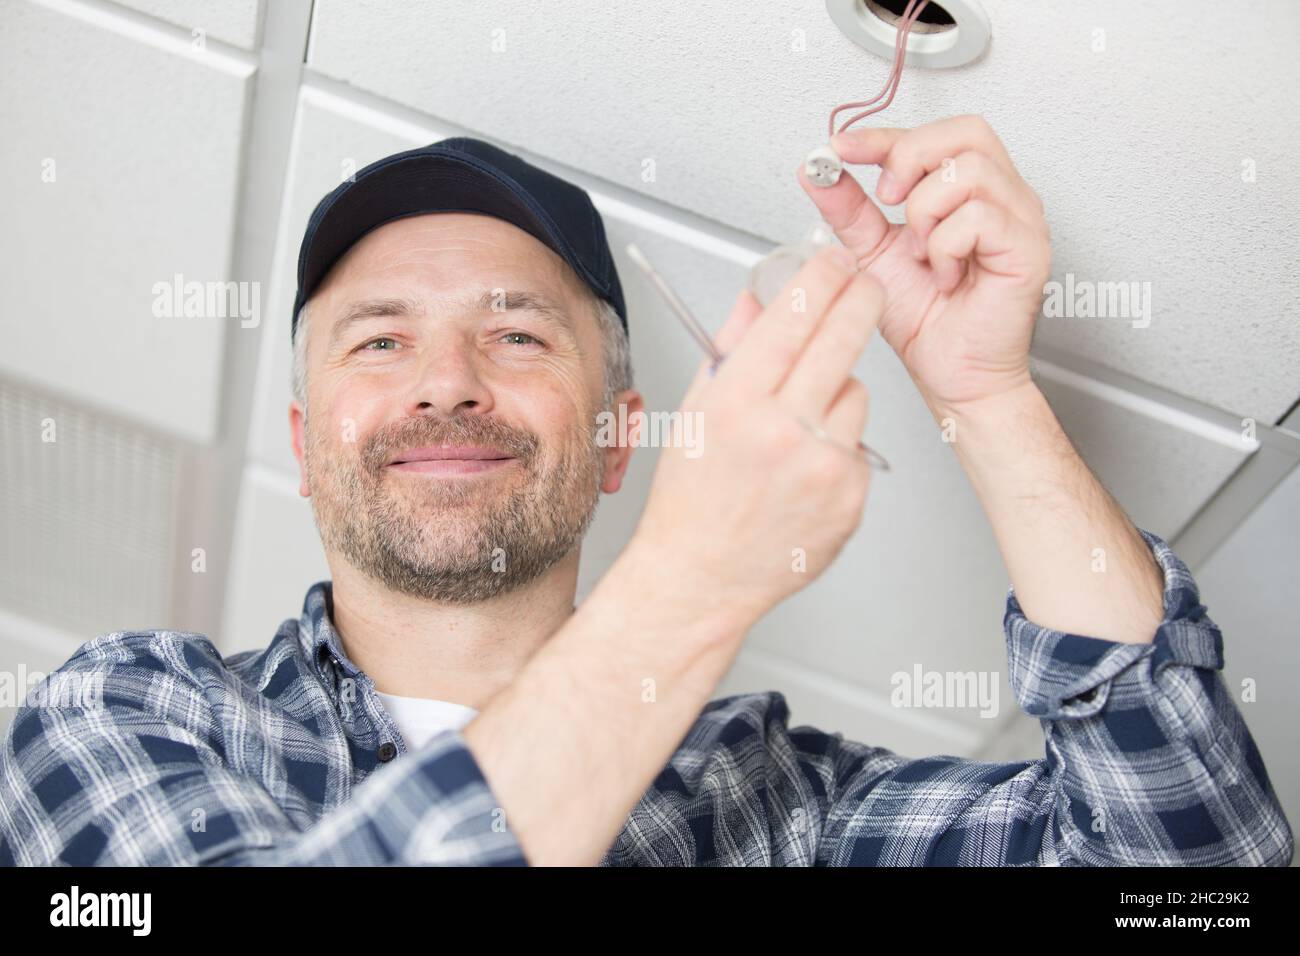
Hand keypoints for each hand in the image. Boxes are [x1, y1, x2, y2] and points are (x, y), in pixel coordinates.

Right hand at [631, 246, 884, 627]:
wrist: (700, 577)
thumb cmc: (690, 502)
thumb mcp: (697, 414)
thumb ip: (731, 349)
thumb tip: (758, 298)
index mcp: (737, 403)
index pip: (795, 314)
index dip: (823, 274)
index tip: (834, 259)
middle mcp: (782, 430)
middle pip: (846, 334)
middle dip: (861, 298)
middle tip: (864, 286)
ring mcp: (822, 466)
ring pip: (858, 391)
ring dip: (838, 392)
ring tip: (798, 425)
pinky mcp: (850, 496)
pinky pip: (860, 444)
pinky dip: (840, 445)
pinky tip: (803, 469)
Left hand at [798, 114, 1051, 418]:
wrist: (949, 373)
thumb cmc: (926, 319)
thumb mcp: (872, 252)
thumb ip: (848, 208)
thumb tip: (816, 170)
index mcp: (970, 189)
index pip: (934, 134)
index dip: (884, 135)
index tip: (841, 147)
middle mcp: (1003, 195)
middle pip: (964, 132)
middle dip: (910, 159)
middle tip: (887, 203)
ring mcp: (1022, 218)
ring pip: (968, 171)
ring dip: (926, 213)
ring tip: (924, 254)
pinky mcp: (1029, 247)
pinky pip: (979, 216)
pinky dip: (947, 246)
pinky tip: (945, 275)